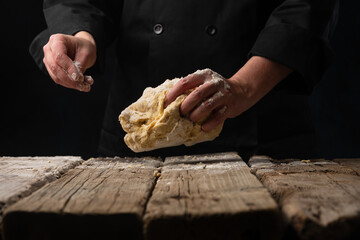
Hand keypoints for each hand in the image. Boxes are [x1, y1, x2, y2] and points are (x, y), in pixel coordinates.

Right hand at [42, 31, 96, 91]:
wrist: (82, 48)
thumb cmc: (84, 47)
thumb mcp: (86, 53)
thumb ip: (80, 66)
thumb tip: (76, 80)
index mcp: (57, 40)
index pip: (59, 56)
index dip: (69, 68)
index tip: (79, 78)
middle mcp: (49, 49)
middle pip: (55, 67)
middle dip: (70, 79)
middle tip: (84, 86)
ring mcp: (48, 60)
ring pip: (56, 76)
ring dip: (71, 84)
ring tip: (85, 86)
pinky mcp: (51, 69)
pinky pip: (58, 80)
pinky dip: (70, 84)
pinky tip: (82, 85)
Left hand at [165, 57, 291, 131]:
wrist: (240, 91)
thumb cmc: (215, 90)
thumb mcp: (204, 83)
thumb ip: (190, 89)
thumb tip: (168, 103)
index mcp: (203, 75)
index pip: (185, 82)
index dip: (173, 94)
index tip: (166, 104)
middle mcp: (214, 83)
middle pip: (196, 94)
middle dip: (185, 106)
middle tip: (180, 113)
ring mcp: (224, 94)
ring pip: (207, 105)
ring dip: (196, 114)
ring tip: (191, 119)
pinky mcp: (230, 106)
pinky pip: (219, 116)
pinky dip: (210, 123)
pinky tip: (204, 127)